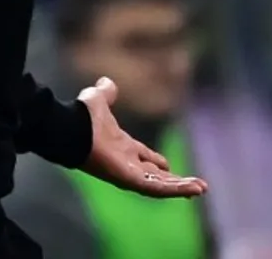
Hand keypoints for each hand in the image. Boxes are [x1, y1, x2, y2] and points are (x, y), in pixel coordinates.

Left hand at [78, 77, 207, 198]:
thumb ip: (107, 93)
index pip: (144, 158)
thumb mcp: (99, 99)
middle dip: (176, 181)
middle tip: (197, 185)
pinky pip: (155, 188)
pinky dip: (175, 190)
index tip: (170, 164)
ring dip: (181, 187)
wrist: (70, 126)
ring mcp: (128, 173)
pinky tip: (193, 189)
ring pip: (159, 185)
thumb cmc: (81, 116)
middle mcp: (126, 163)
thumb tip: (107, 82)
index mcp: (121, 146)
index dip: (157, 162)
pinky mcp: (130, 180)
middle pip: (155, 176)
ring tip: (202, 189)